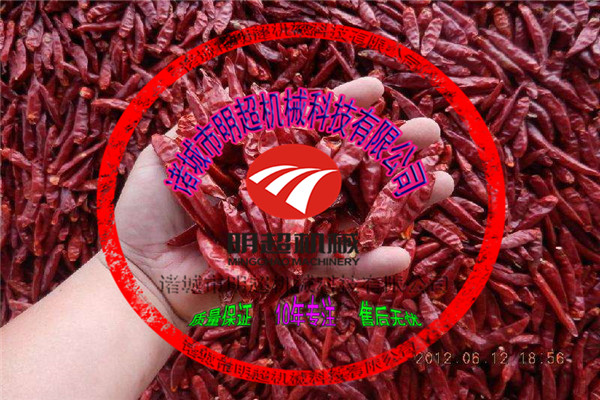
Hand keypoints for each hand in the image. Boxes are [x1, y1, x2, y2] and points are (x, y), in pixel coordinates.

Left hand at [113, 77, 453, 321]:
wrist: (137, 277)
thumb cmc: (145, 214)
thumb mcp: (167, 156)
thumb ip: (202, 126)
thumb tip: (234, 95)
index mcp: (260, 157)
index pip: (308, 126)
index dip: (341, 107)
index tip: (375, 90)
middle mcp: (284, 190)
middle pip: (345, 166)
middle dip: (390, 148)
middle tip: (432, 130)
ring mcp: (293, 231)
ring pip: (355, 213)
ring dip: (402, 202)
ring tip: (446, 184)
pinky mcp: (292, 270)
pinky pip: (333, 267)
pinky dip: (366, 265)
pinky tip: (403, 255)